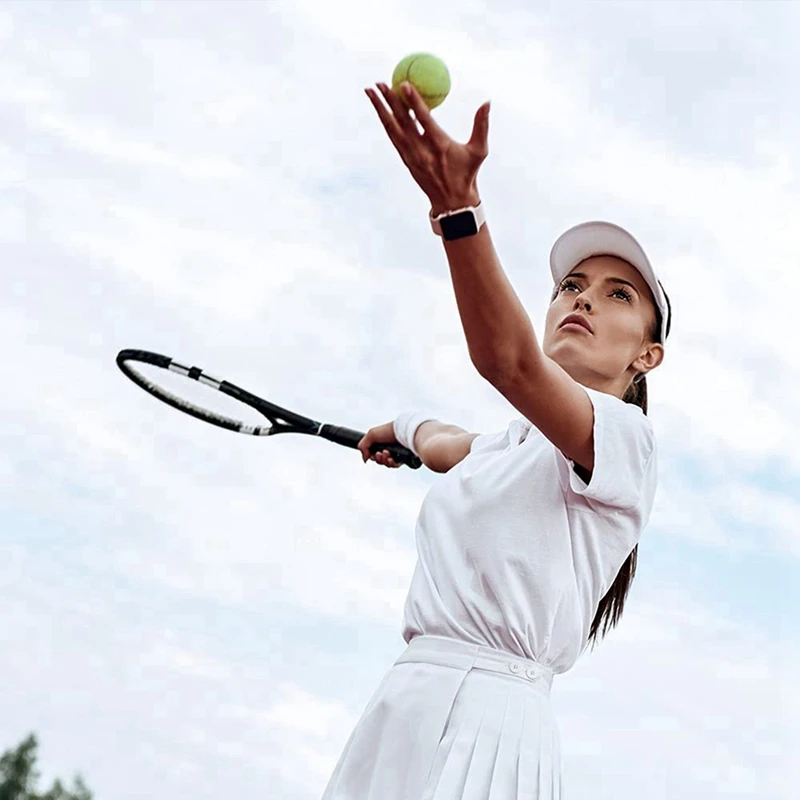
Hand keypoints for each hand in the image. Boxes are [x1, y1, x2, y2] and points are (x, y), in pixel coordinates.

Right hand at [358, 421, 401, 467]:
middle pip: (379, 460)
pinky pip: (395, 465)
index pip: (373, 455)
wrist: (402, 432)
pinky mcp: (401, 457)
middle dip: (378, 458)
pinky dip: (392, 464)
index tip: (373, 454)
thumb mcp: (370, 435)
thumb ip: (363, 446)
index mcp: (379, 443)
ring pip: (386, 464)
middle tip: (380, 453)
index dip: (372, 457)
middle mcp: (386, 448)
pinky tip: (391, 459)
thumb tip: (365, 458)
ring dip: (384, 460)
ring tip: (387, 453)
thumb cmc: (388, 430)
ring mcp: (394, 453)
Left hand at [365, 81, 489, 214]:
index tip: (404, 84)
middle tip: (380, 82)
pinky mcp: (406, 160)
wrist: (452, 201)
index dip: (413, 102)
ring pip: (392, 128)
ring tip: (371, 90)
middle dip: (389, 100)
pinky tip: (379, 108)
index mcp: (439, 146)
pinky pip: (393, 137)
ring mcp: (411, 156)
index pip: (424, 120)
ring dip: (380, 108)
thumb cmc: (467, 173)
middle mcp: (421, 151)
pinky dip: (386, 121)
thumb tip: (487, 101)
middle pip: (402, 121)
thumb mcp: (479, 151)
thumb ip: (481, 125)